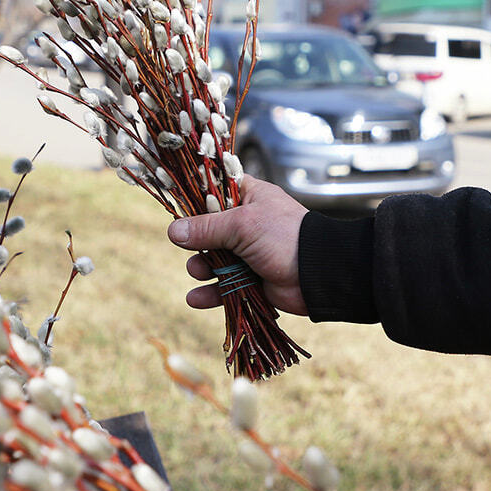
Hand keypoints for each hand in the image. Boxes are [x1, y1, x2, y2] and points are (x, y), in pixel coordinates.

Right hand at [166, 176, 308, 316]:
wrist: (318, 275)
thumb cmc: (284, 237)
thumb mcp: (242, 225)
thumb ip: (206, 228)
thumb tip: (173, 232)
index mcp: (249, 197)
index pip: (215, 192)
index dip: (196, 201)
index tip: (178, 210)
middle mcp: (247, 222)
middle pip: (208, 229)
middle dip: (196, 241)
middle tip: (189, 247)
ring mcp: (248, 252)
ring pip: (213, 259)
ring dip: (201, 267)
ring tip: (199, 272)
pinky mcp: (251, 278)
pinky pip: (223, 285)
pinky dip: (210, 293)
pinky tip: (195, 299)